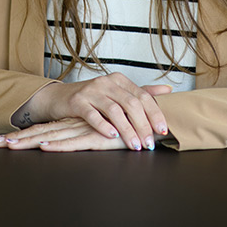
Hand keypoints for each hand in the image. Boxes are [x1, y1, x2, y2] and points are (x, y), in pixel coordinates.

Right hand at [10, 75, 170, 151]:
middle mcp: (106, 82)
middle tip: (149, 142)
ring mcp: (91, 91)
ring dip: (126, 130)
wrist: (59, 98)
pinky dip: (104, 126)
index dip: (154, 113)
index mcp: (119, 80)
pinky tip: (112, 136)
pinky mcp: (77, 101)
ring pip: (114, 110)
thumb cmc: (91, 99)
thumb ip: (141, 93)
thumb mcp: (117, 93)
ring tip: (134, 145)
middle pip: (130, 103)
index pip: (143, 95)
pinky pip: (93, 114)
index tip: (162, 130)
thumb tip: (167, 90)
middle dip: (142, 125)